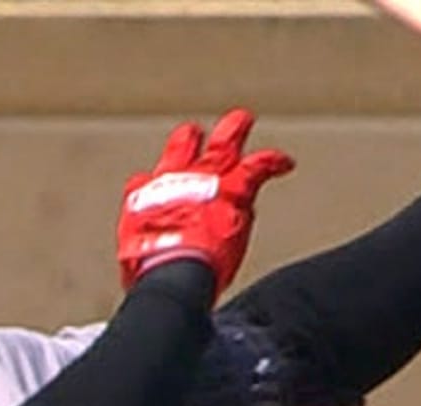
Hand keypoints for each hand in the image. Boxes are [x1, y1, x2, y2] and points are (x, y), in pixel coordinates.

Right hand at [117, 109, 295, 293]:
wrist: (172, 270)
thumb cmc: (152, 270)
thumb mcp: (135, 251)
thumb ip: (144, 238)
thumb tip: (143, 246)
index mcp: (149, 195)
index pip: (155, 176)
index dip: (164, 176)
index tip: (173, 173)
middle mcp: (176, 179)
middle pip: (184, 144)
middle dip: (193, 136)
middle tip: (192, 136)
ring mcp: (207, 180)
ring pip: (222, 141)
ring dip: (233, 128)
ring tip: (243, 120)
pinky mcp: (234, 190)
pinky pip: (259, 165)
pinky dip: (274, 162)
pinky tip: (285, 162)